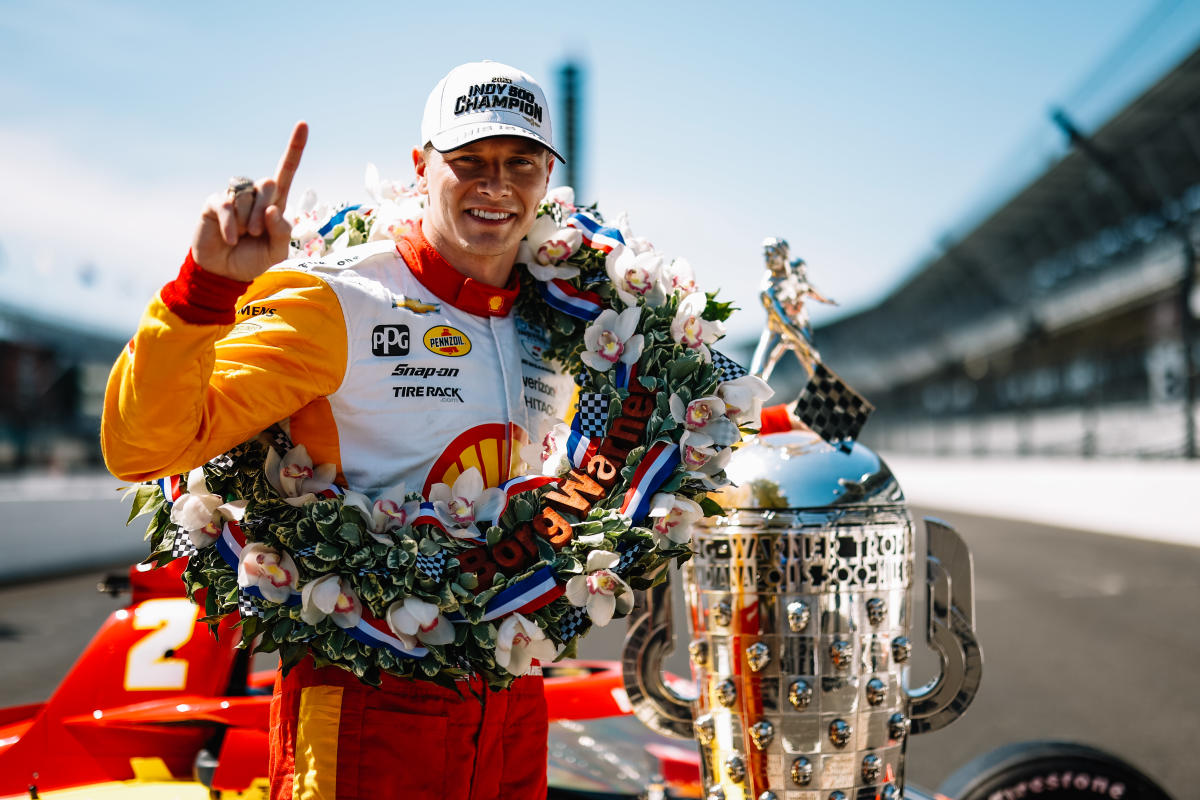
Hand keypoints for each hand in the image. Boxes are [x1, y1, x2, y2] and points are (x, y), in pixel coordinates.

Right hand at [191, 121, 308, 281]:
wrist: (224, 272)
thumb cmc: (253, 260)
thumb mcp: (276, 252)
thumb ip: (282, 233)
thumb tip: (273, 209)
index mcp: (275, 203)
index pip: (286, 172)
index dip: (295, 149)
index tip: (303, 124)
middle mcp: (256, 196)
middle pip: (269, 183)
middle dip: (265, 211)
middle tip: (256, 233)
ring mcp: (235, 197)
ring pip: (248, 196)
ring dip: (247, 221)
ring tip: (242, 236)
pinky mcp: (216, 202)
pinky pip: (227, 205)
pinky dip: (231, 225)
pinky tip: (230, 238)